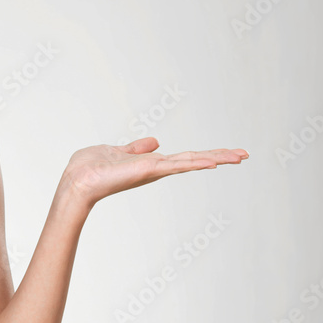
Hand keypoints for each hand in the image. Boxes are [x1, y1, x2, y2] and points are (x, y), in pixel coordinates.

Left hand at [60, 137, 248, 209]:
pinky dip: (194, 162)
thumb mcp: (116, 151)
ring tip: (239, 155)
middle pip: (193, 160)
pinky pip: (176, 165)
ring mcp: (154, 170)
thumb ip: (135, 148)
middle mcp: (156, 168)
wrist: (77, 182)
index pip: (183, 157)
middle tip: (245, 154)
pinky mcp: (147, 170)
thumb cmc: (90, 169)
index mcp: (150, 163)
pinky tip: (213, 161)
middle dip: (219, 157)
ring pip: (190, 162)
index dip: (205, 155)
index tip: (227, 153)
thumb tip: (154, 141)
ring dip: (215, 158)